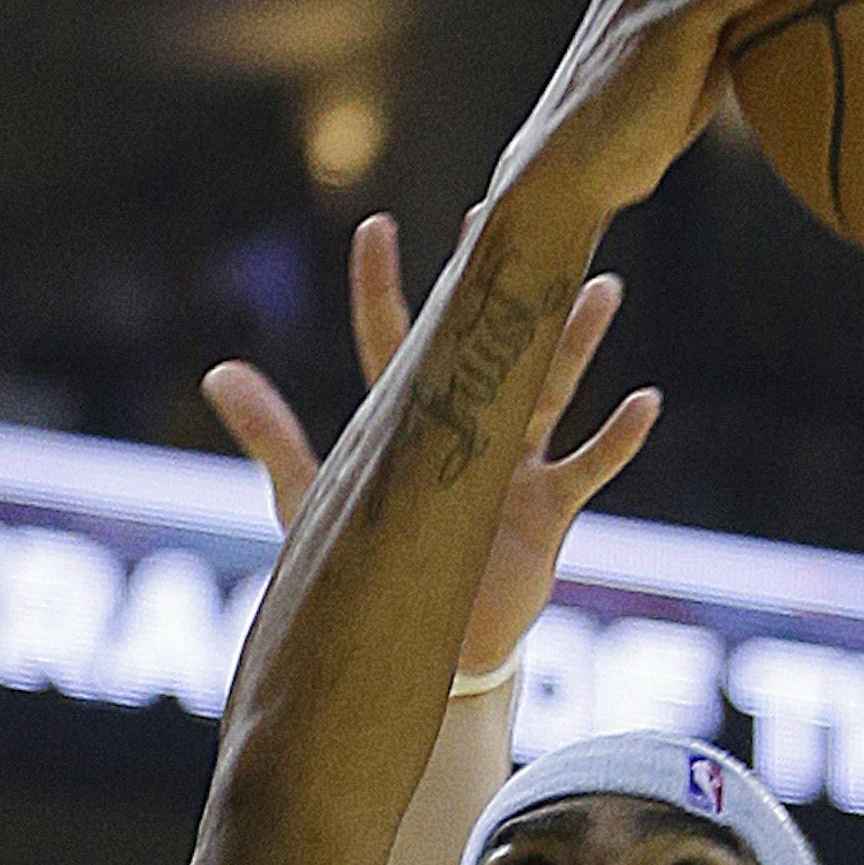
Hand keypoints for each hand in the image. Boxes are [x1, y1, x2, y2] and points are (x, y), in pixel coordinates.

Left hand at [203, 212, 659, 674]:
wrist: (430, 647)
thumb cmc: (373, 569)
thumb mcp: (312, 502)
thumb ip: (272, 435)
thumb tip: (218, 370)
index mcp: (411, 426)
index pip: (391, 342)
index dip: (378, 288)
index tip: (374, 227)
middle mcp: (469, 433)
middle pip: (489, 346)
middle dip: (503, 286)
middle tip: (519, 217)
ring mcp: (513, 468)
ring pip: (551, 390)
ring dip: (577, 343)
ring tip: (603, 288)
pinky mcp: (548, 514)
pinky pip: (587, 468)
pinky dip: (616, 439)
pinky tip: (645, 401)